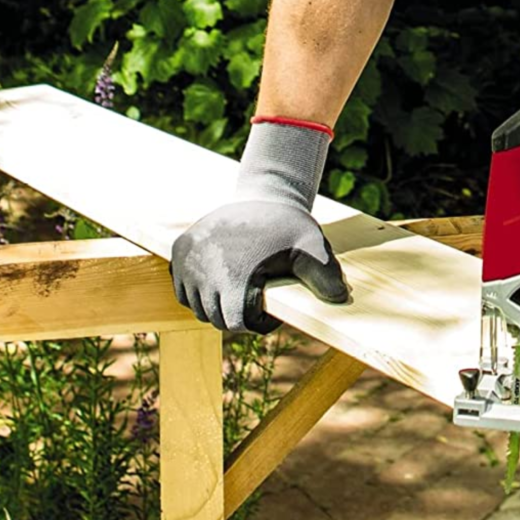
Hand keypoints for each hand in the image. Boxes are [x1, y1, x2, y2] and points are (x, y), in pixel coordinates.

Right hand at [171, 120, 348, 332]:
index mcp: (234, 280)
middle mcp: (204, 274)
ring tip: (238, 288)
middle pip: (216, 318)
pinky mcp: (179, 251)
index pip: (237, 324)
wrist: (262, 195)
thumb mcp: (313, 248)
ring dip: (216, 305)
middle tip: (255, 295)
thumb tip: (340, 298)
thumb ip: (325, 276)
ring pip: (198, 307)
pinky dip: (197, 292)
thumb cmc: (289, 225)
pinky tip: (219, 280)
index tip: (267, 304)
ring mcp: (187, 262)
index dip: (256, 322)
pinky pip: (182, 290)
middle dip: (236, 314)